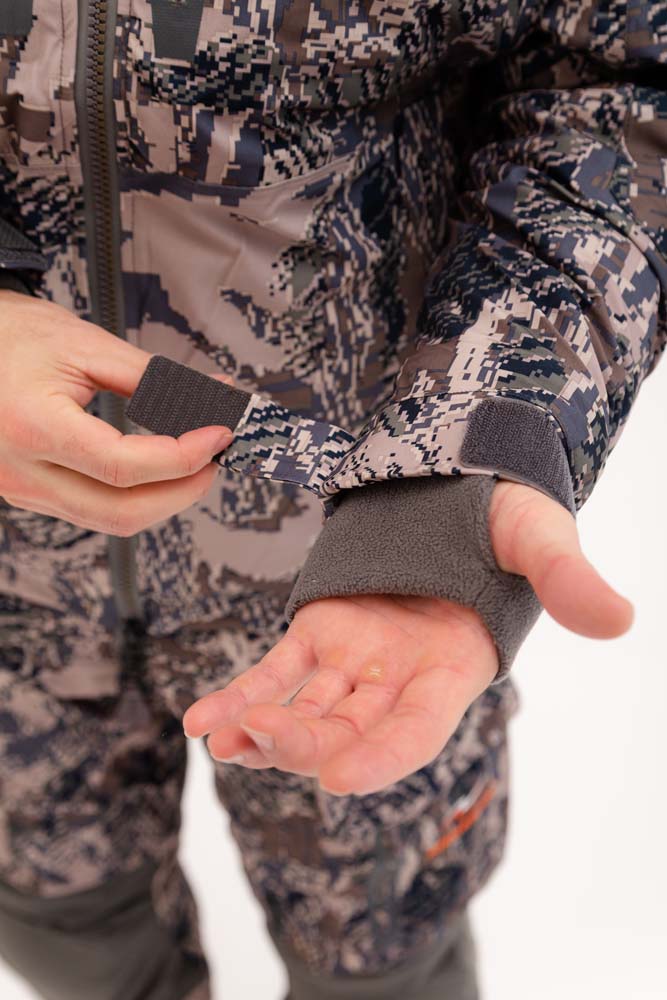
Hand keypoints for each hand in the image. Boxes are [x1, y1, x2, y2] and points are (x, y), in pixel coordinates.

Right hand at [0, 291, 234, 534]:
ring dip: (162, 499)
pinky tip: (157, 469)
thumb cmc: (13, 337)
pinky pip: (92, 510)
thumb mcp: (85, 347)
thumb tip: (209, 396)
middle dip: (182, 491)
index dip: (182, 457)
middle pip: (121, 512)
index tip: (217, 434)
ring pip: (110, 520)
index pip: (123, 467)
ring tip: (193, 461)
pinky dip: (135, 496)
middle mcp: (22, 473)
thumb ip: (152, 377)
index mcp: (31, 427)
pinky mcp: (30, 493)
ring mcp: (23, 490)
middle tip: (214, 457)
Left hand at [184, 480, 633, 793]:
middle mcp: (402, 678)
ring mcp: (357, 660)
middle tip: (260, 738)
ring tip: (222, 737)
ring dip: (264, 728)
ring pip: (307, 709)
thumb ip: (566, 577)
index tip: (339, 780)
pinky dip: (241, 695)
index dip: (385, 755)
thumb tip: (618, 619)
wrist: (453, 491)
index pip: (420, 727)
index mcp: (455, 667)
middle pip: (353, 731)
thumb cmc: (504, 516)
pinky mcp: (320, 633)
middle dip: (307, 744)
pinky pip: (276, 672)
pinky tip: (201, 721)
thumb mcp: (537, 537)